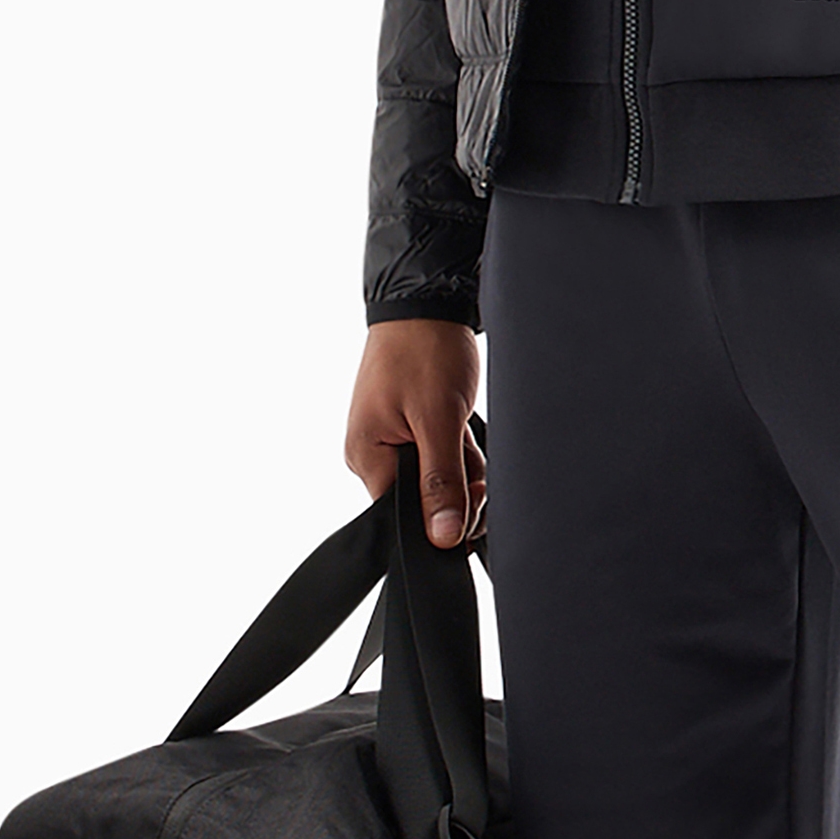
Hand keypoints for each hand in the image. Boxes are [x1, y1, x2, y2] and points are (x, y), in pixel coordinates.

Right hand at [347, 320, 481, 544]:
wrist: (427, 300)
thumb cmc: (424, 349)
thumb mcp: (440, 419)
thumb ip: (442, 482)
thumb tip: (442, 538)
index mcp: (366, 457)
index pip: (404, 516)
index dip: (444, 512)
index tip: (472, 490)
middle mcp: (372, 454)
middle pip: (424, 500)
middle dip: (459, 484)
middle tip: (472, 451)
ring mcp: (390, 440)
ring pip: (438, 478)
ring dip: (464, 463)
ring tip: (466, 426)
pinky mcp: (408, 427)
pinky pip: (439, 455)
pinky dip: (460, 446)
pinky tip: (465, 424)